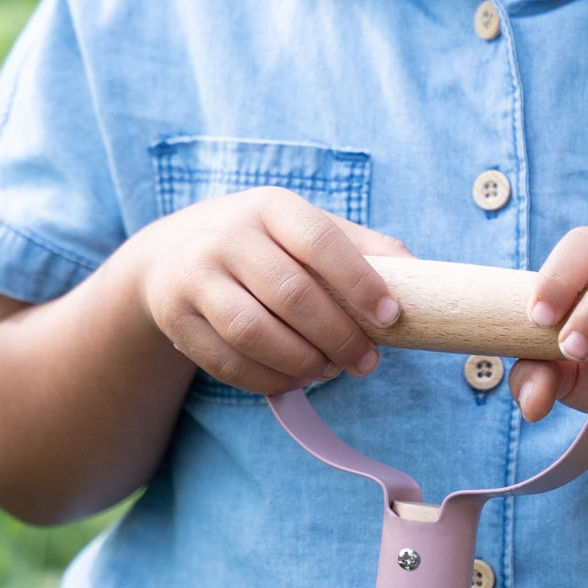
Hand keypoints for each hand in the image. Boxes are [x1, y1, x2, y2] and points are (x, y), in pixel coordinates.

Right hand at [132, 192, 410, 394]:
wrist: (169, 254)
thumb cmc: (259, 243)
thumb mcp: (301, 227)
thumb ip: (357, 246)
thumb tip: (418, 272)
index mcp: (269, 207)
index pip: (319, 240)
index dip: (360, 280)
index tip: (390, 316)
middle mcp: (227, 237)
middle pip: (290, 294)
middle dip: (337, 336)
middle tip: (366, 362)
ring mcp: (195, 277)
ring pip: (253, 332)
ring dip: (301, 361)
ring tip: (329, 371)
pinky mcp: (175, 317)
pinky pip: (225, 360)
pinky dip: (266, 379)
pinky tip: (294, 380)